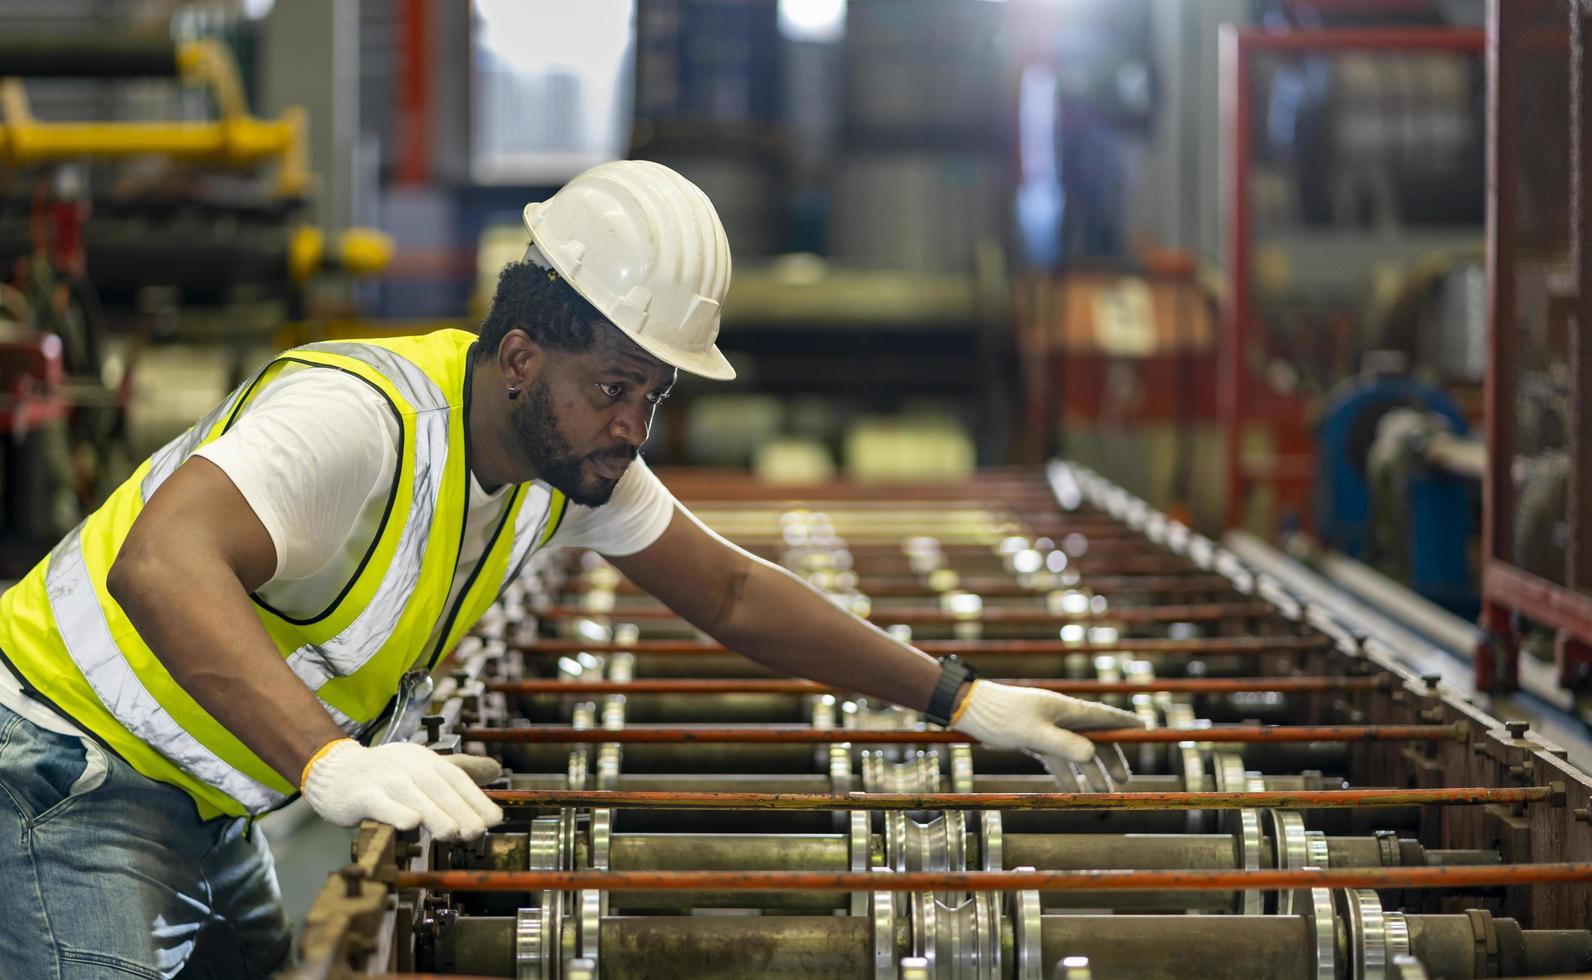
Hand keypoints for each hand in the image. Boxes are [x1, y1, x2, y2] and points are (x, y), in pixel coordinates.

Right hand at [301, 739, 503, 840]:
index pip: (456, 777)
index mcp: (426, 759)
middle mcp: (408, 765)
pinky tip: (410, 824)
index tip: (495, 820)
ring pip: (413, 796)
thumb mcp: (423, 765)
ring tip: (452, 834)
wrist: (334, 769)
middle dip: (460, 809)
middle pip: (438, 787)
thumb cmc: (385, 773)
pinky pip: (380, 803)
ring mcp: (384, 778)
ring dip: (435, 814)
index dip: (476, 798)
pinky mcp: (361, 794)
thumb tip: (496, 770)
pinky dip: (395, 812)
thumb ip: (458, 770)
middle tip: (477, 832)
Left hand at [949, 680, 1145, 791]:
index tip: (1144, 728)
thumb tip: (1092, 756)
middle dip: (1110, 759)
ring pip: (1076, 751)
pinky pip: (1056, 758)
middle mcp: (1060, 717)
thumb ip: (1064, 745)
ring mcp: (1047, 728)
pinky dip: (1066, 774)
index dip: (1123, 723)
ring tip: (1101, 794)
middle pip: (1093, 738)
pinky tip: (1073, 790)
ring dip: (1089, 772)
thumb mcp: (1034, 733)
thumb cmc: (1002, 717)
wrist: (971, 711)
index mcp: (1066, 709)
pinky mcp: (1033, 739)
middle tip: (1123, 782)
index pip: (1103, 716)